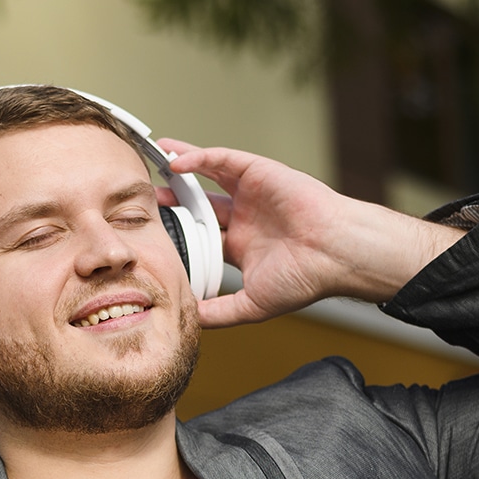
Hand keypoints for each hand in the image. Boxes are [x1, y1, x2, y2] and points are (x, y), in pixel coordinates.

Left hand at [159, 141, 463, 327]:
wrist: (336, 255)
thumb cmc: (305, 280)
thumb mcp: (252, 306)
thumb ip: (219, 311)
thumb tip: (186, 320)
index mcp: (242, 247)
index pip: (200, 239)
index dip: (177, 236)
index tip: (149, 237)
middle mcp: (244, 218)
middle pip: (198, 205)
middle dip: (171, 202)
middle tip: (142, 201)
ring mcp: (251, 194)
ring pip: (207, 176)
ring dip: (179, 169)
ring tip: (152, 164)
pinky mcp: (259, 172)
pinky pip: (221, 159)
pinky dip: (198, 157)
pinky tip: (175, 161)